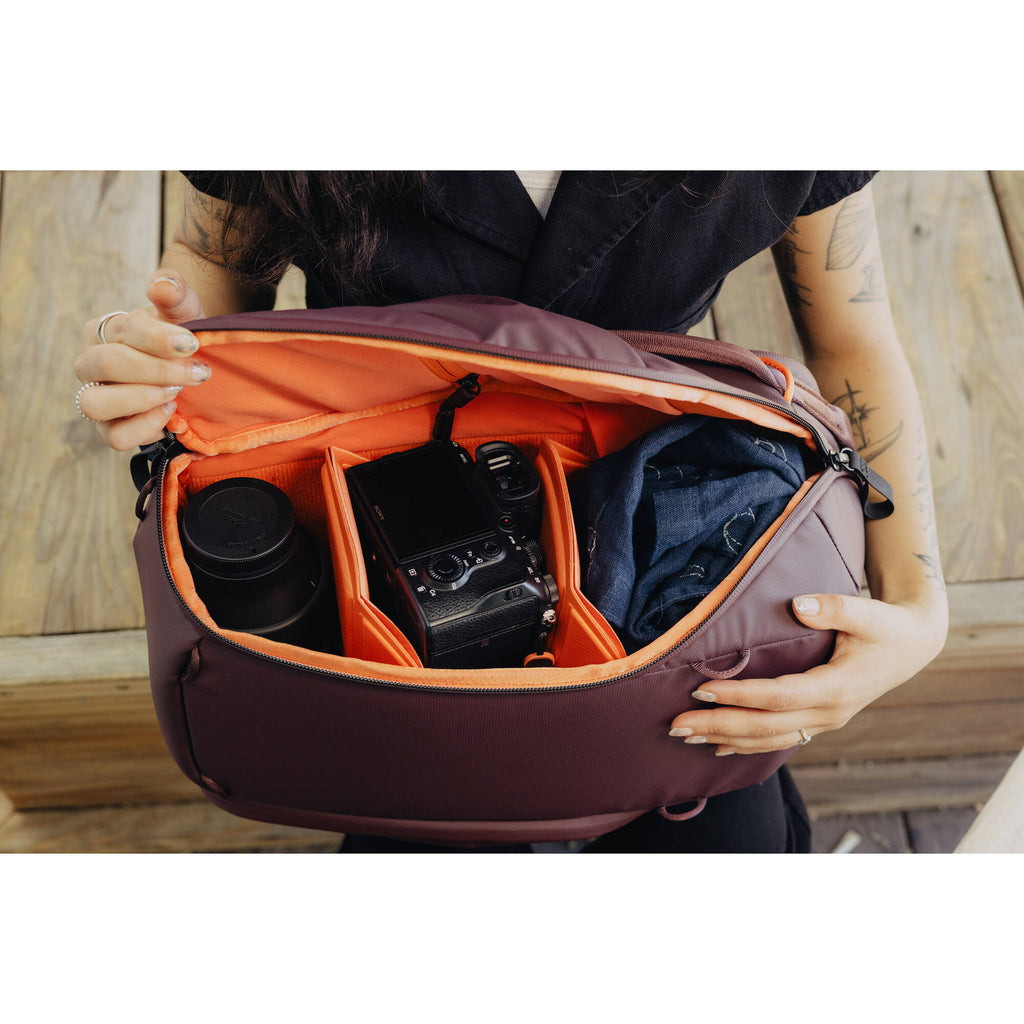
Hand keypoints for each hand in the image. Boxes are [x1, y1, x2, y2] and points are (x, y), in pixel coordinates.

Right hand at [74, 270, 209, 450]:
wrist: (189, 371)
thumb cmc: (180, 339)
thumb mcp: (184, 313)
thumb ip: (175, 294)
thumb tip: (162, 285)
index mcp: (103, 330)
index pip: (124, 330)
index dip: (160, 338)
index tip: (193, 344)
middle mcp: (89, 364)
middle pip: (108, 365)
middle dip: (159, 370)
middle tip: (197, 374)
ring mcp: (95, 398)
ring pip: (96, 403)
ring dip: (143, 399)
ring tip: (176, 393)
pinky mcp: (109, 430)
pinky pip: (115, 437)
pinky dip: (145, 428)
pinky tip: (170, 414)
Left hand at [668, 592, 947, 754]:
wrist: (913, 646)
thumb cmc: (886, 626)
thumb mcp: (867, 612)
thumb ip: (834, 607)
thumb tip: (798, 604)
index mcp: (837, 688)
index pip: (777, 698)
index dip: (738, 696)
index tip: (701, 691)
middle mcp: (829, 713)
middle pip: (765, 727)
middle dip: (718, 726)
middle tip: (676, 724)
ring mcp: (824, 722)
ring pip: (768, 739)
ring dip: (724, 739)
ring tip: (684, 737)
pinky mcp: (818, 721)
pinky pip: (778, 739)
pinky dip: (746, 745)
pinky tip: (718, 747)